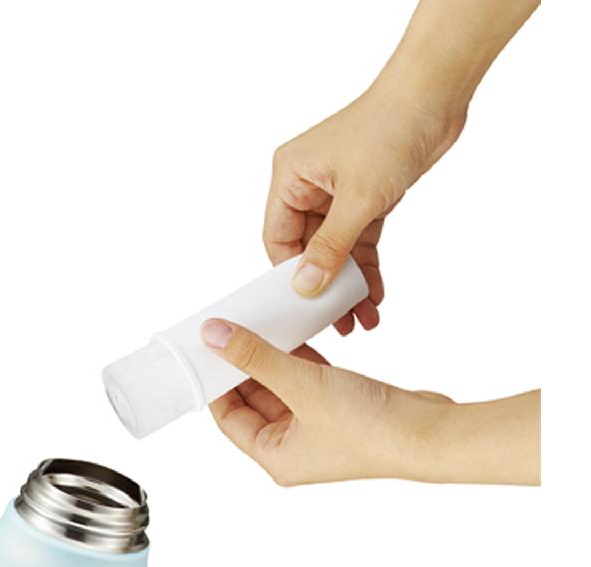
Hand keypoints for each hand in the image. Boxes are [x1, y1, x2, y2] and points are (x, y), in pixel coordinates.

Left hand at [201, 319, 539, 485]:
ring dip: (273, 358)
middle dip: (244, 365)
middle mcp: (293, 448)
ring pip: (283, 387)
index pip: (229, 418)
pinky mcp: (340, 411)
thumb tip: (213, 336)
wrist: (431, 434)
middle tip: (230, 330)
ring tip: (259, 325)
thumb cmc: (370, 428)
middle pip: (254, 400)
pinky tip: (296, 333)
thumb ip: (256, 357)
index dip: (216, 382)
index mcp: (275, 457)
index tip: (206, 349)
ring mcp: (318, 429)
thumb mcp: (302, 385)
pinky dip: (301, 359)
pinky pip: (309, 382)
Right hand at [265, 83, 465, 333]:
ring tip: (362, 317)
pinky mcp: (363, 198)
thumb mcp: (357, 198)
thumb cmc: (390, 128)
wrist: (436, 96)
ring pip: (335, 250)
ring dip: (349, 283)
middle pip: (307, 250)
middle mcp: (307, 186)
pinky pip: (358, 241)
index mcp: (290, 178)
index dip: (290, 276)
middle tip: (338, 322)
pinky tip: (375, 292)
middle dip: (326, 287)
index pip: (278, 239)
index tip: (305, 308)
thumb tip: (305, 286)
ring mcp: (335, 193)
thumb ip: (330, 248)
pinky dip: (366, 266)